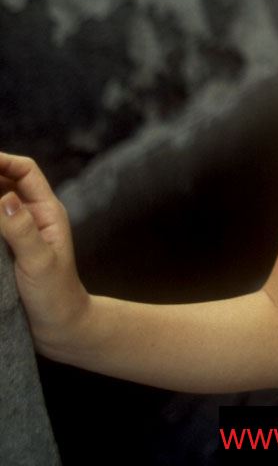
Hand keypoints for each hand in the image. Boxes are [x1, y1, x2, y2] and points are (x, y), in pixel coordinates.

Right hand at [0, 152, 90, 355]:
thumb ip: (23, 231)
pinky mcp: (6, 253)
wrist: (60, 328)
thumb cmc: (56, 294)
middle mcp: (32, 216)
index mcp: (46, 210)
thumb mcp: (39, 261)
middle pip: (5, 184)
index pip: (24, 172)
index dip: (2, 160)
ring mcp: (19, 234)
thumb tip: (6, 199)